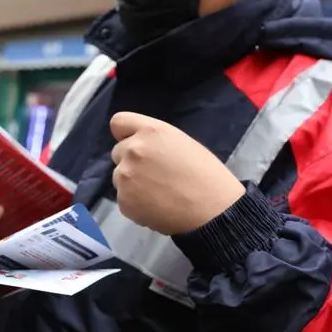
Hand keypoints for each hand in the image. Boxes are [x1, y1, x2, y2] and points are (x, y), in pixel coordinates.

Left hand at [110, 112, 244, 234]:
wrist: (213, 210)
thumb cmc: (206, 174)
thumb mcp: (181, 142)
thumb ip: (155, 140)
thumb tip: (140, 147)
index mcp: (150, 131)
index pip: (118, 122)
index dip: (125, 134)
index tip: (133, 144)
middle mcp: (132, 149)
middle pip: (117, 152)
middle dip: (131, 161)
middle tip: (154, 175)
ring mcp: (125, 176)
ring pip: (119, 177)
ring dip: (132, 183)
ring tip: (158, 194)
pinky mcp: (124, 201)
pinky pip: (124, 199)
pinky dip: (135, 203)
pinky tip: (156, 207)